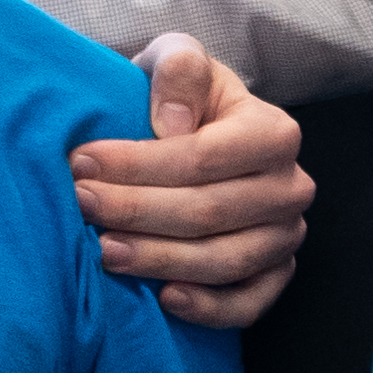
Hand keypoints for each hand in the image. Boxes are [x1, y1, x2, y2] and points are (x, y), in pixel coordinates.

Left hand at [70, 36, 310, 330]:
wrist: (192, 138)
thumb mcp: (175, 63)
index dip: (137, 164)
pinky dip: (208, 309)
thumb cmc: (179, 101)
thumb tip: (171, 124)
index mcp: (274, 133)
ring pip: (224, 261)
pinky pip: (248, 304)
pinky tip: (163, 299)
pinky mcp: (274, 276)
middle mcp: (291, 187)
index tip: (81, 163)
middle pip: (208, 212)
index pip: (202, 158)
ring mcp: (286, 236)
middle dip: (135, 211)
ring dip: (158, 259)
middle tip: (81, 206)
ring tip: (103, 251)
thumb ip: (178, 70)